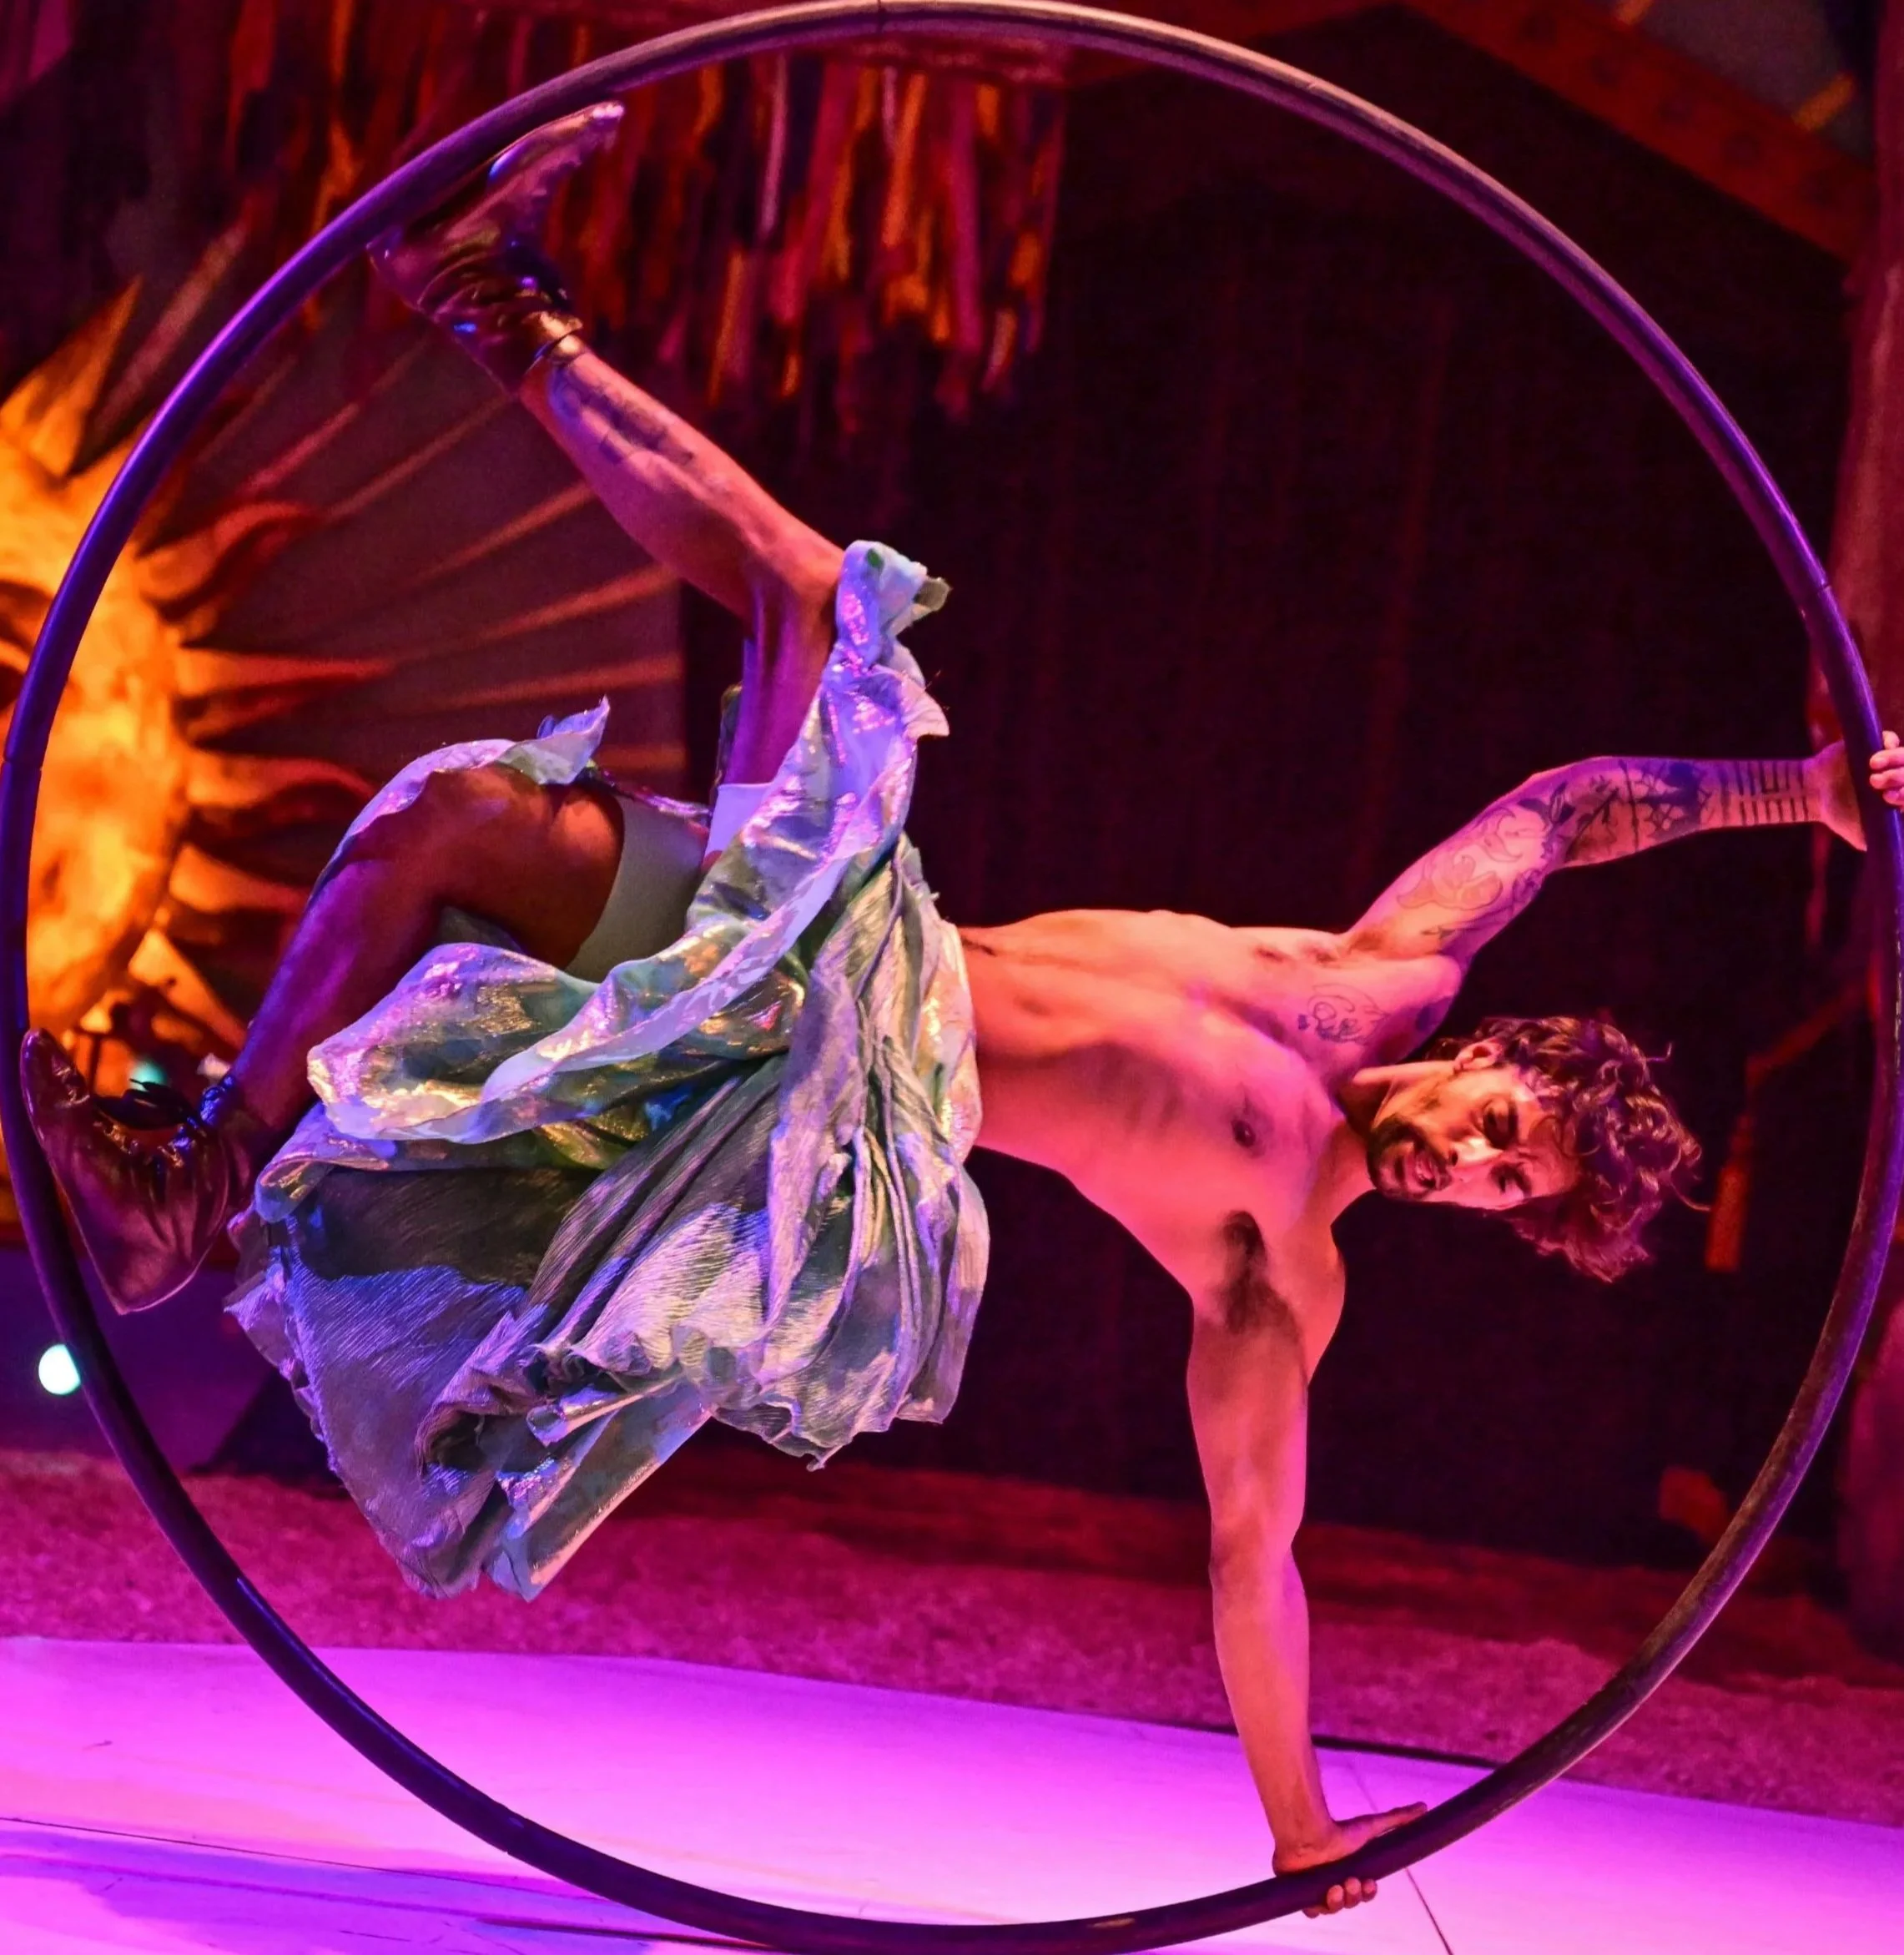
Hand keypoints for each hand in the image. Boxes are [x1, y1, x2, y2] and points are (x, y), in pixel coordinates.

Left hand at [1273, 1803, 1426, 1916]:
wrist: (1307, 1833)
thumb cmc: (1338, 1829)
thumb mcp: (1371, 1826)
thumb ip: (1397, 1819)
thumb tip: (1423, 1807)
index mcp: (1349, 1870)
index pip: (1364, 1891)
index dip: (1368, 1892)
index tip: (1370, 1883)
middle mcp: (1333, 1880)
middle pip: (1350, 1901)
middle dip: (1355, 1895)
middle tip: (1353, 1881)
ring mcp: (1316, 1888)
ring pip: (1333, 1908)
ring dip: (1339, 1900)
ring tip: (1337, 1886)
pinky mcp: (1299, 1893)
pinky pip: (1312, 1911)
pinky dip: (1318, 1907)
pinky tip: (1322, 1894)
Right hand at [1807, 734, 1903, 850]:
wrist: (1813, 793)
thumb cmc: (1838, 815)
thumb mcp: (1858, 835)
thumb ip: (1877, 843)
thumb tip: (1892, 853)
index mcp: (1899, 798)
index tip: (1888, 799)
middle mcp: (1898, 779)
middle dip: (1901, 779)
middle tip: (1878, 786)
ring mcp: (1888, 761)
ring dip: (1895, 762)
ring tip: (1872, 772)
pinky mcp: (1874, 745)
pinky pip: (1890, 740)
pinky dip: (1888, 745)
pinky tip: (1874, 759)